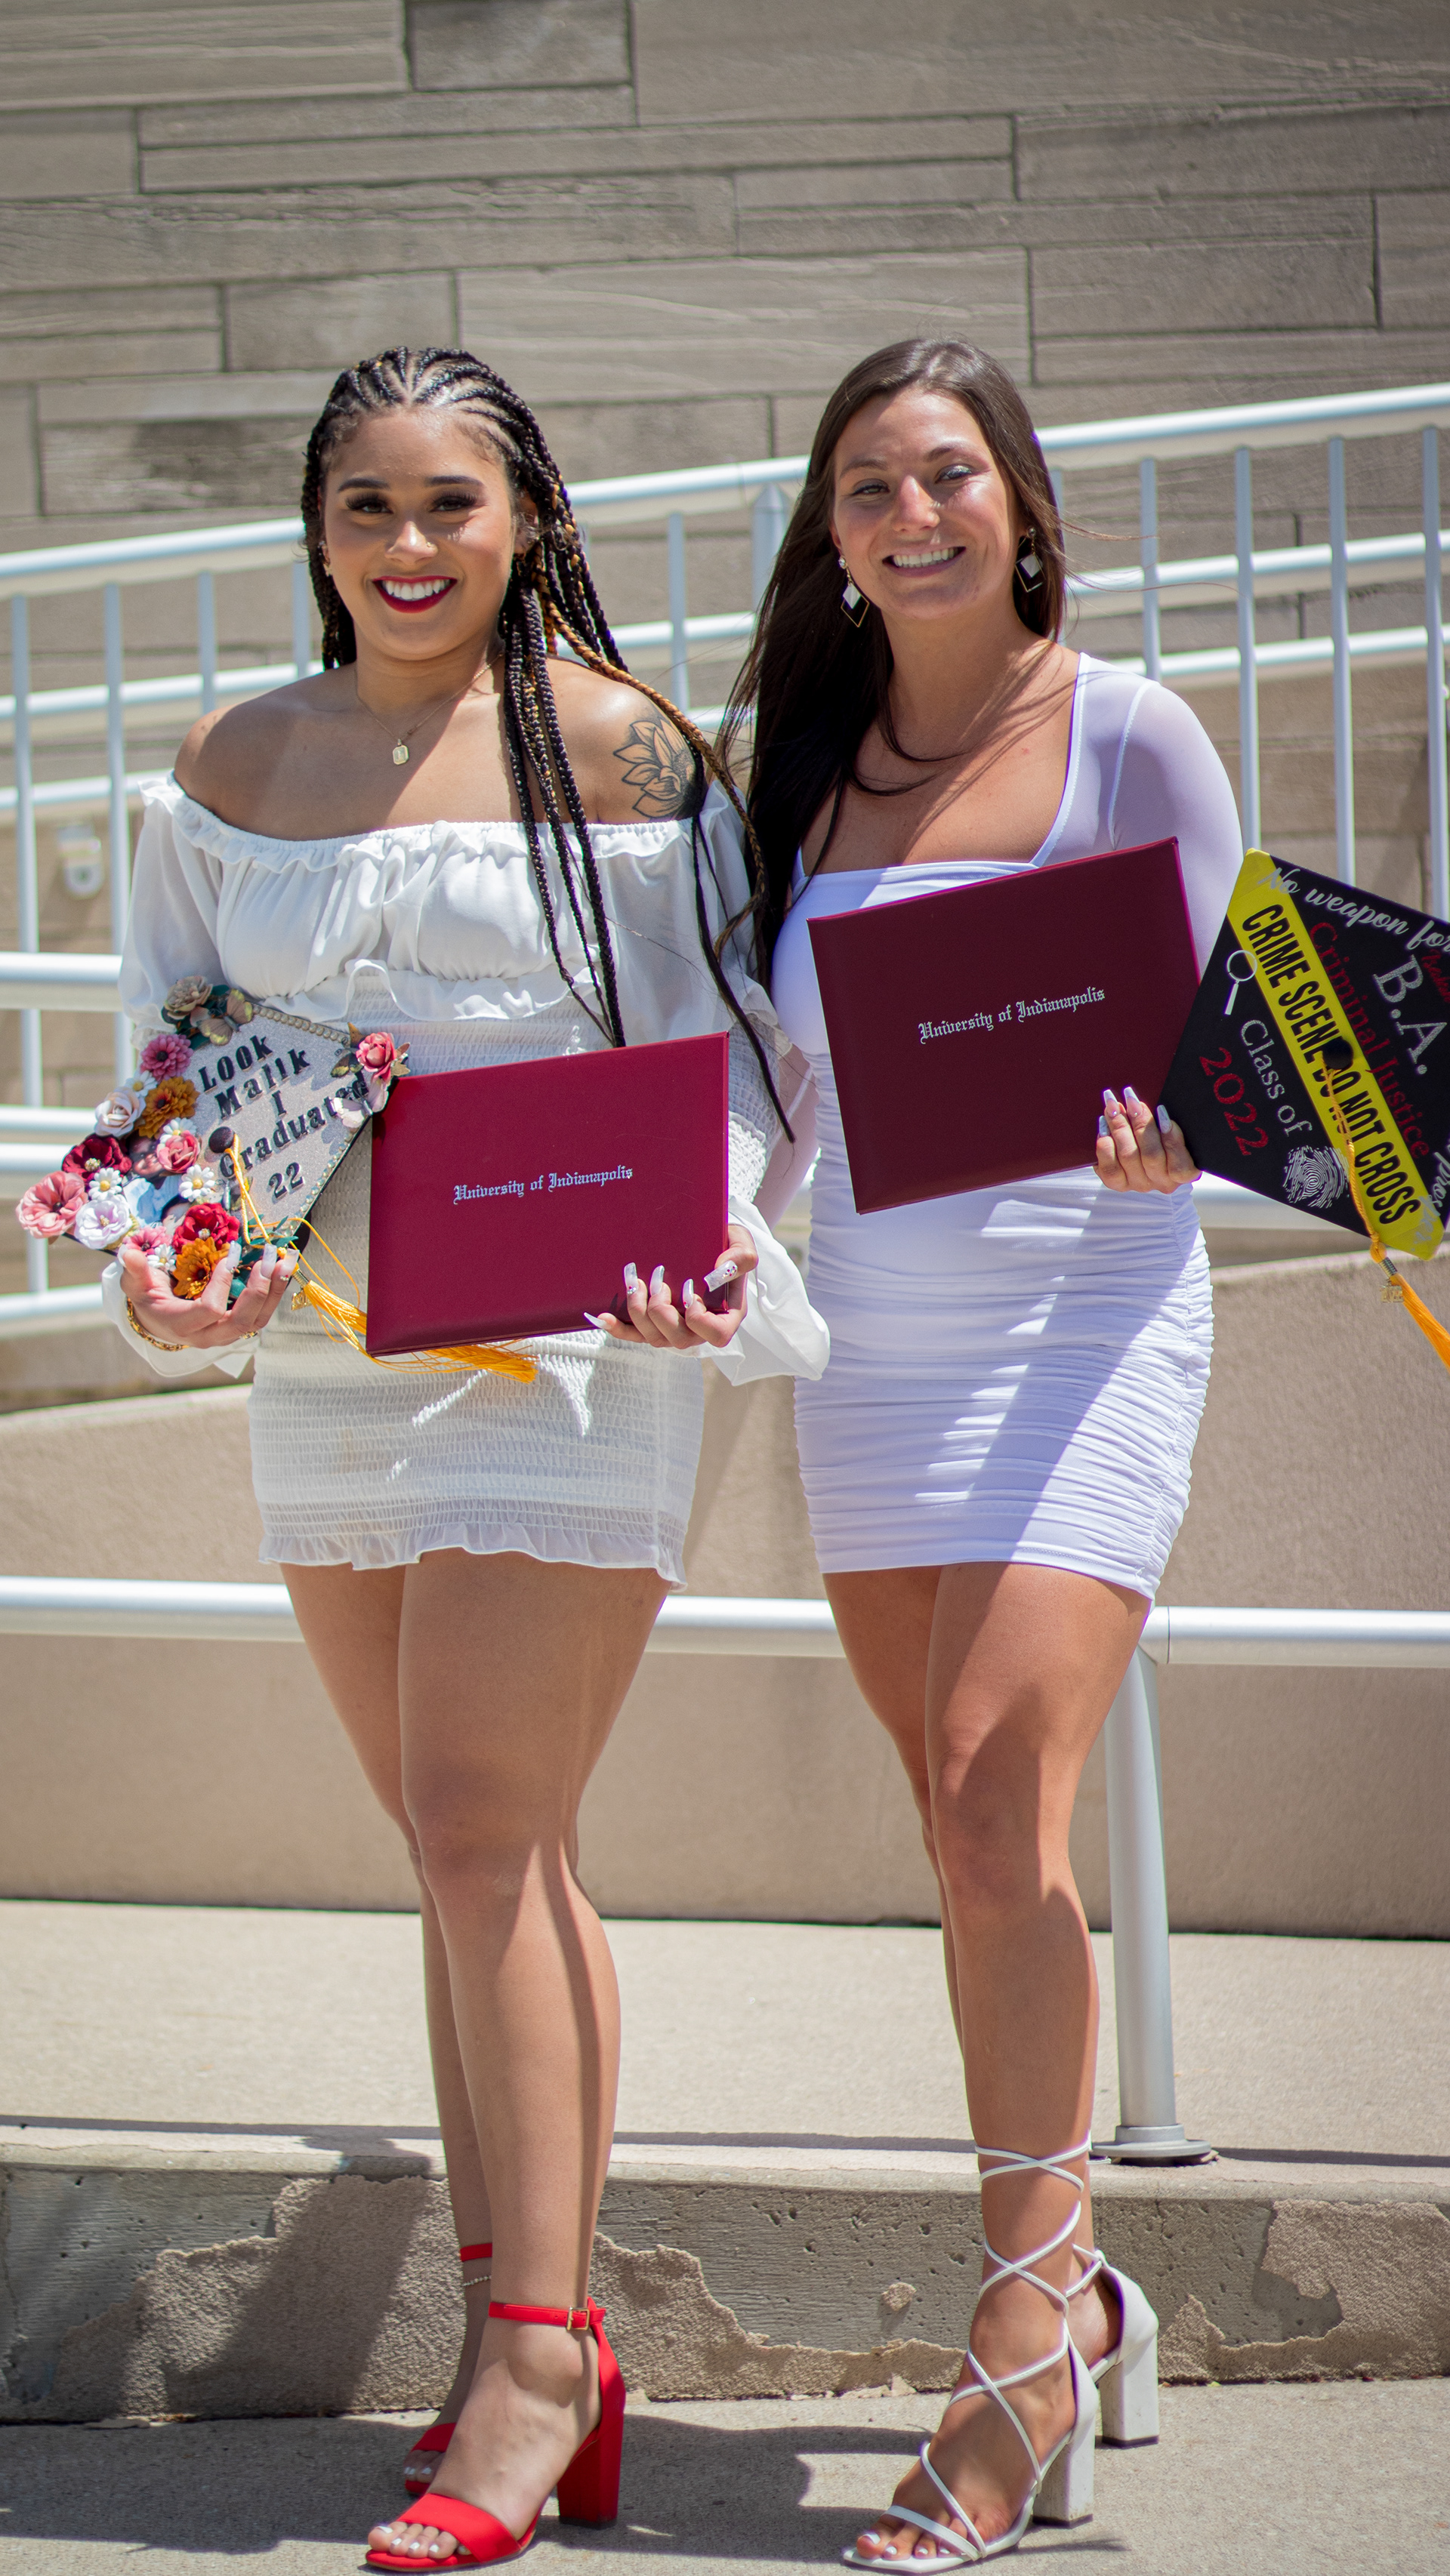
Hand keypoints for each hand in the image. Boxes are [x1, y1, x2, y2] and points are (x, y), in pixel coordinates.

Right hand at [118, 1237, 297, 1347]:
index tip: (229, 1255)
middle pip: (241, 1322)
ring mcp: (225, 1335)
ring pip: (257, 1321)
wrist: (159, 1321)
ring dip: (275, 1292)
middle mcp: (207, 1336)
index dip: (222, 1284)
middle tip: (269, 1259)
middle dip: (259, 1290)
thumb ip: (134, 1269)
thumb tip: (129, 1253)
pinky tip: (283, 1271)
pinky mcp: (237, 1328)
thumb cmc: (148, 1299)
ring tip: (286, 1262)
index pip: (209, 1310)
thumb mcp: (135, 1284)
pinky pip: (261, 1316)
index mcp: (181, 1325)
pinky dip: (275, 1294)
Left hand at [587, 1222, 757, 1350]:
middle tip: (658, 1277)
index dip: (699, 1320)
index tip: (689, 1291)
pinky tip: (602, 1316)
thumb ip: (741, 1257)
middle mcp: (699, 1329)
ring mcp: (673, 1329)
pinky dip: (617, 1328)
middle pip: (679, 1339)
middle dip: (661, 1310)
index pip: (717, 1335)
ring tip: (634, 1280)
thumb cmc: (724, 1244)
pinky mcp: (651, 1324)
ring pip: (653, 1338)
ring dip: (638, 1311)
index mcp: (725, 1315)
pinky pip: (633, 1335)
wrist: (701, 1241)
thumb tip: (718, 1272)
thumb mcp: (741, 1243)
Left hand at [1096, 1086, 1198, 1192]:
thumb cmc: (1164, 1138)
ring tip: (1113, 1105)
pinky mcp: (1118, 1184)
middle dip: (1140, 1122)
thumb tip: (1157, 1106)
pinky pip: (1109, 1167)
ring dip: (1119, 1126)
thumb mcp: (1175, 1132)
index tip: (1161, 1110)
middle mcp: (1162, 1183)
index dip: (1171, 1137)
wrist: (1142, 1157)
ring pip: (1128, 1156)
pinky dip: (1105, 1144)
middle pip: (1151, 1155)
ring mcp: (1139, 1184)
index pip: (1180, 1164)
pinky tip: (1103, 1124)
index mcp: (1184, 1173)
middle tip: (1130, 1098)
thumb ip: (1171, 1124)